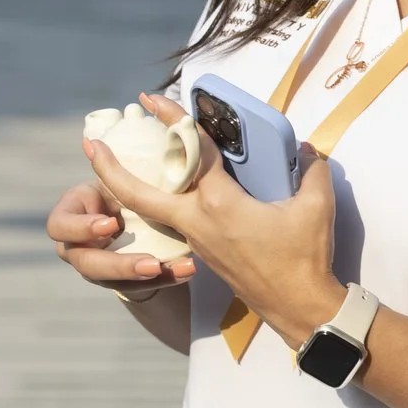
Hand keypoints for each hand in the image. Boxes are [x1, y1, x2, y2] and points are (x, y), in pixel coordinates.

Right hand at [48, 178, 194, 296]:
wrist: (129, 214)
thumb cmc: (115, 189)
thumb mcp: (110, 180)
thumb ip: (106, 170)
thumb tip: (93, 142)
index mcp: (69, 216)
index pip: (59, 226)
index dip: (81, 229)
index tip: (111, 224)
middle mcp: (76, 246)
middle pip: (87, 263)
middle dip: (119, 265)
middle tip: (151, 263)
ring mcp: (96, 267)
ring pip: (113, 281)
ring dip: (147, 277)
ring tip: (179, 269)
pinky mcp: (120, 280)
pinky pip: (141, 286)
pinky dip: (166, 278)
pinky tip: (186, 271)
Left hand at [85, 92, 343, 344]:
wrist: (298, 308)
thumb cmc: (305, 258)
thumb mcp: (316, 206)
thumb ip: (311, 169)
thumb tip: (308, 149)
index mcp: (219, 204)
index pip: (190, 152)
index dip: (172, 120)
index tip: (152, 99)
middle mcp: (198, 221)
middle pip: (139, 194)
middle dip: (110, 170)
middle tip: (91, 145)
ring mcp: (197, 241)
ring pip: (153, 210)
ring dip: (132, 187)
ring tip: (120, 165)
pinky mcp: (204, 254)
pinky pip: (172, 222)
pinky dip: (160, 202)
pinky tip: (170, 191)